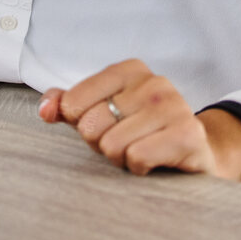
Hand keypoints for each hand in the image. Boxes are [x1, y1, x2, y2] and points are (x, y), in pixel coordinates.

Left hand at [38, 58, 240, 180]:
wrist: (195, 153)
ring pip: (113, 145)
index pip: (73, 101)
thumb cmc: (141, 132)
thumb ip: (67, 105)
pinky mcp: (188, 134)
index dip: (80, 124)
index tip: (103, 126)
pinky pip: (137, 157)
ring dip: (121, 159)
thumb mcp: (100, 113)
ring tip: (140, 151)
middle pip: (91, 125)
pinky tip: (154, 163)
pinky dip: (139, 169)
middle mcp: (153, 82)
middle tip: (125, 143)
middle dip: (102, 144)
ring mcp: (174, 106)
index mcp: (129, 70)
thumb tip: (45, 108)